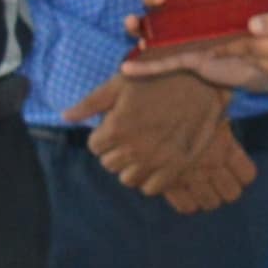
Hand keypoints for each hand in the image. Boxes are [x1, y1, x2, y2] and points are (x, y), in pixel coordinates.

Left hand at [79, 69, 252, 214]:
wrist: (201, 83)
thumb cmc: (158, 78)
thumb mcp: (120, 84)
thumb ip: (91, 102)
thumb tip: (65, 117)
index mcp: (116, 128)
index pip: (95, 147)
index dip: (104, 136)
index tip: (117, 126)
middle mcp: (133, 149)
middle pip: (110, 165)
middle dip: (116, 151)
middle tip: (130, 137)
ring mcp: (155, 161)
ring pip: (128, 179)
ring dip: (131, 167)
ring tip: (142, 150)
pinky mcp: (176, 168)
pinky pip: (152, 189)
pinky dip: (150, 179)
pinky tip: (155, 162)